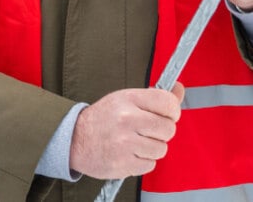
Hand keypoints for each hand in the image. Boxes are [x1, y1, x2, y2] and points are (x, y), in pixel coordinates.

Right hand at [69, 84, 183, 178]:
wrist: (73, 139)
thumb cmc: (102, 118)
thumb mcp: (124, 99)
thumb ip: (154, 97)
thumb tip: (179, 88)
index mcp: (127, 99)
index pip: (168, 103)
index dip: (172, 111)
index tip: (164, 114)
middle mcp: (127, 119)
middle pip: (169, 129)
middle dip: (160, 132)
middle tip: (144, 130)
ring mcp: (125, 143)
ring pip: (161, 149)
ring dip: (151, 148)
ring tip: (133, 142)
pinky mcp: (123, 164)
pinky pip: (150, 164)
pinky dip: (142, 161)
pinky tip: (128, 153)